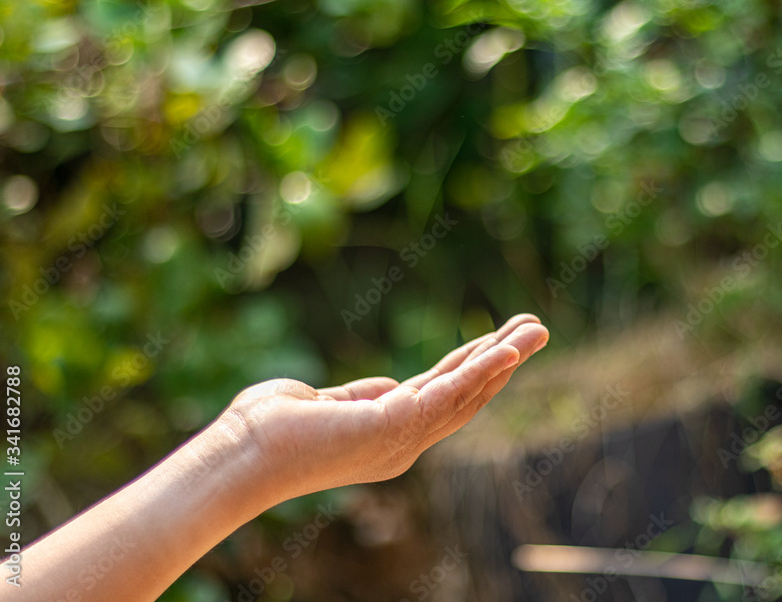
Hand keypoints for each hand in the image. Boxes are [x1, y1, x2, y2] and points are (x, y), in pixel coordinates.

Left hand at [219, 314, 547, 502]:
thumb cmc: (270, 429)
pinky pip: (448, 393)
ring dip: (504, 358)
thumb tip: (384, 386)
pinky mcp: (395, 426)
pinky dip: (481, 371)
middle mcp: (405, 441)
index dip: (475, 366)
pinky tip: (508, 350)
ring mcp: (403, 438)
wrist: (243, 454)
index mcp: (390, 433)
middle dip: (503, 359)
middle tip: (538, 328)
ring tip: (538, 328)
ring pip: (466, 393)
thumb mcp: (327, 400)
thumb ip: (361, 395)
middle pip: (465, 394)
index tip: (501, 339)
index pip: (443, 395)